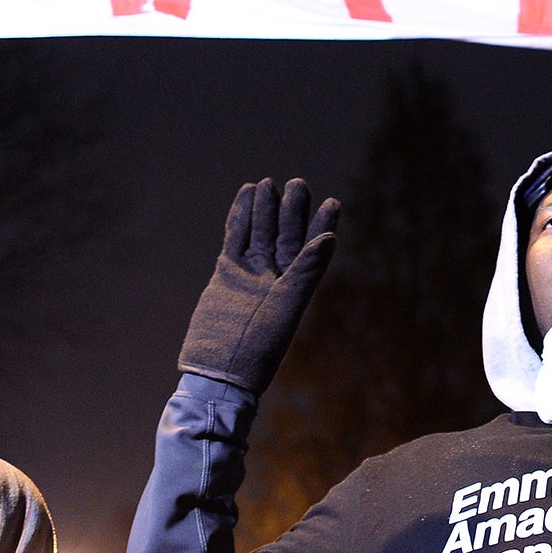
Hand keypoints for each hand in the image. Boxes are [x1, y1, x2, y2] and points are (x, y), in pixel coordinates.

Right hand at [179, 178, 340, 393]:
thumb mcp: (287, 307)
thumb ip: (306, 272)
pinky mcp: (227, 273)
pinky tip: (245, 195)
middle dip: (292, 211)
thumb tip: (329, 239)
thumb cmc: (259, 347)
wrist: (219, 370)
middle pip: (286, 235)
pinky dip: (239, 218)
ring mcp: (250, 273)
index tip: (332, 202)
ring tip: (269, 183)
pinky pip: (235, 239)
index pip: (312, 248)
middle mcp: (276, 277)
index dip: (322, 225)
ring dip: (265, 209)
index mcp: (296, 287)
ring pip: (260, 233)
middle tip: (298, 184)